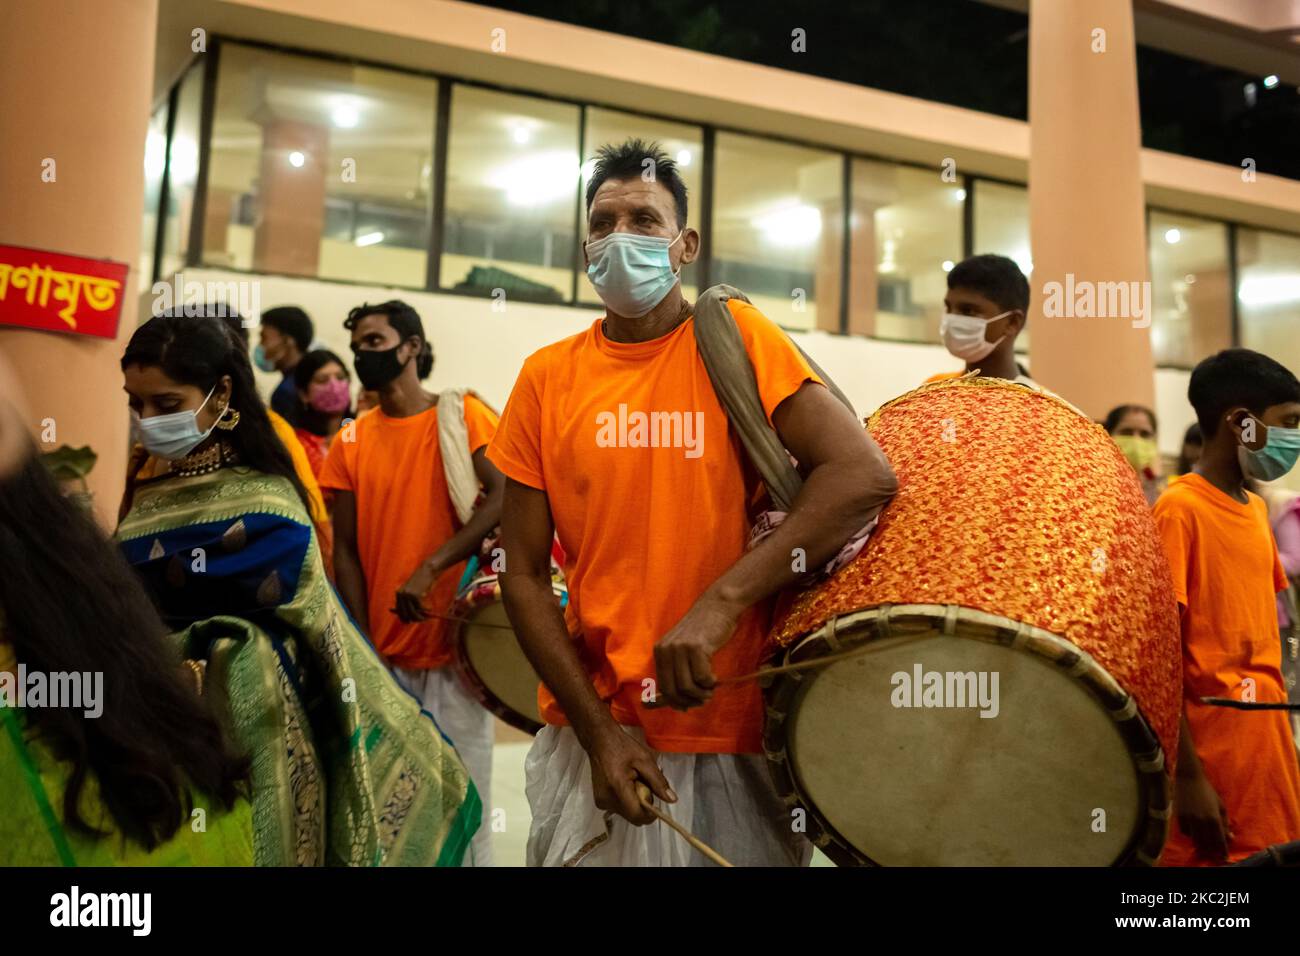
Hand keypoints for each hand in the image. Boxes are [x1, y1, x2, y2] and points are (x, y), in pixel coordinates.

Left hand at [394, 560, 440, 622]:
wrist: (427, 570)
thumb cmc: (422, 581)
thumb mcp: (413, 592)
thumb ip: (410, 602)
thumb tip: (410, 617)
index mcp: (398, 594)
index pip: (398, 611)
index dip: (404, 618)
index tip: (410, 622)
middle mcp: (401, 595)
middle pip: (405, 614)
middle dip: (413, 619)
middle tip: (422, 620)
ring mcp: (407, 595)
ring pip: (412, 613)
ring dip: (420, 617)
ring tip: (426, 617)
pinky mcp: (415, 595)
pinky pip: (420, 608)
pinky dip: (426, 610)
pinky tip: (430, 608)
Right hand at [588, 726, 675, 824]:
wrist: (600, 741)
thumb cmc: (622, 747)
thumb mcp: (645, 760)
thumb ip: (658, 782)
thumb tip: (672, 800)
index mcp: (618, 788)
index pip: (638, 815)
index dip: (651, 813)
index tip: (655, 798)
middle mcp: (607, 800)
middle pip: (633, 817)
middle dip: (643, 805)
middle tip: (643, 783)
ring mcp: (601, 802)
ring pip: (627, 814)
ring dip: (635, 803)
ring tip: (633, 781)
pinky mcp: (600, 801)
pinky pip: (620, 809)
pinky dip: (627, 800)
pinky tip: (625, 784)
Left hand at [652, 592, 742, 710]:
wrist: (718, 606)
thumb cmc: (705, 631)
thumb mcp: (685, 651)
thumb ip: (678, 673)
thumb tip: (677, 706)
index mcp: (660, 651)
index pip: (662, 687)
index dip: (674, 701)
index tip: (685, 707)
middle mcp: (666, 649)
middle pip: (672, 690)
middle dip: (688, 701)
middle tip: (702, 700)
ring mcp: (679, 648)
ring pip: (686, 687)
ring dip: (700, 694)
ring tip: (709, 690)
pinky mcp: (695, 647)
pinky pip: (701, 677)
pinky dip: (709, 683)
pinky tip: (714, 677)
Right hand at [1175, 769, 1232, 862]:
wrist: (1189, 778)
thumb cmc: (1208, 791)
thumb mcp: (1221, 806)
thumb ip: (1225, 822)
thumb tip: (1230, 837)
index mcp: (1214, 818)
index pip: (1220, 840)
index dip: (1222, 851)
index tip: (1224, 857)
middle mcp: (1201, 820)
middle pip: (1207, 843)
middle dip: (1211, 850)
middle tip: (1214, 854)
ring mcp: (1189, 819)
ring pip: (1195, 839)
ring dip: (1201, 845)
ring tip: (1205, 848)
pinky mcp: (1180, 816)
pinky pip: (1186, 832)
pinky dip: (1191, 835)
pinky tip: (1194, 833)